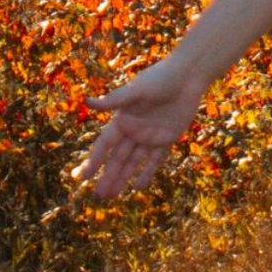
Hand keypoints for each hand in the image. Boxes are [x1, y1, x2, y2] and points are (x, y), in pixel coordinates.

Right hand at [71, 54, 202, 202]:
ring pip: (134, 162)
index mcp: (122, 119)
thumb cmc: (160, 78)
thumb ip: (115, 101)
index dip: (94, 160)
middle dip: (108, 176)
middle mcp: (134, 130)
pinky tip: (137, 187)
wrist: (188, 75)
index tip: (83, 177)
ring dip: (123, 178)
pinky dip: (147, 172)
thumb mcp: (137, 91)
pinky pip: (155, 159)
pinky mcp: (167, 138)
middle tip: (99, 195)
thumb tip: (87, 102)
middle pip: (118, 158)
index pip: (104, 144)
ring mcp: (150, 136)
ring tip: (111, 196)